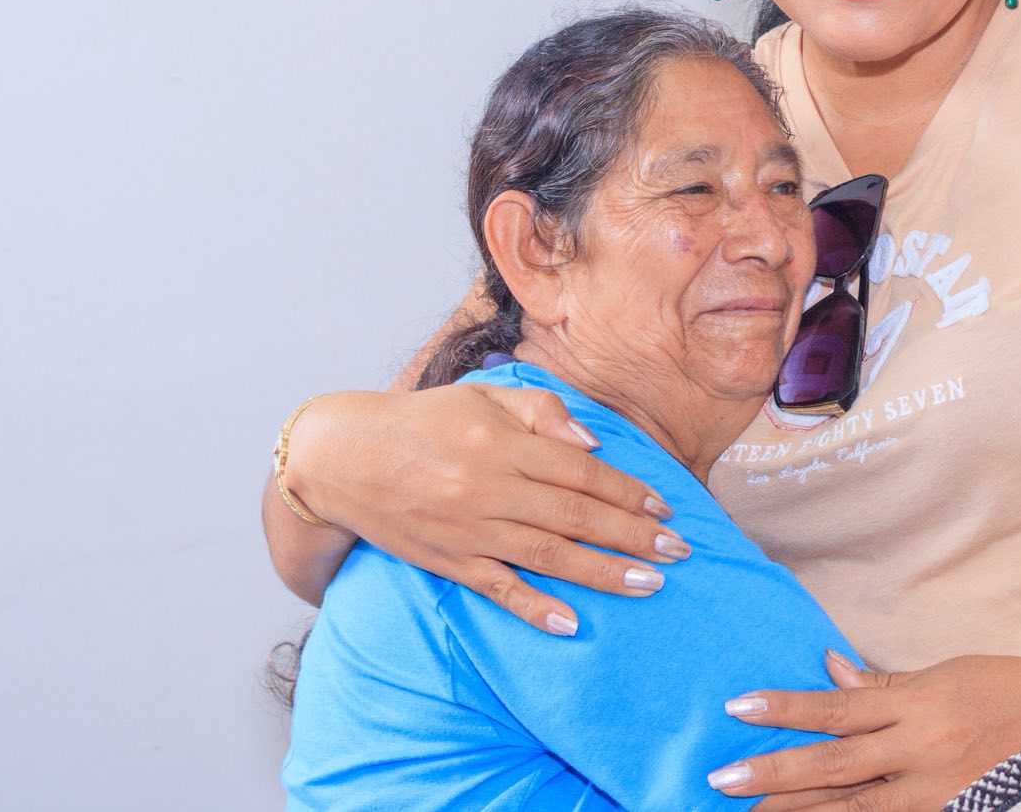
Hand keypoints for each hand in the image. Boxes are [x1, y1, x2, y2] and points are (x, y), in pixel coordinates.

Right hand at [285, 384, 687, 632]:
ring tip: (649, 583)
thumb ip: (541, 410)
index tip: (664, 507)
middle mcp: (488, 487)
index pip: (580, 470)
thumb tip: (592, 441)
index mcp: (501, 441)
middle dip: (632, 535)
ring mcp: (468, 529)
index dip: (627, 490)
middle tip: (678, 552)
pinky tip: (572, 623)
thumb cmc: (422, 421)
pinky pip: (499, 588)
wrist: (342, 459)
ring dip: (603, 572)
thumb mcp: (482, 396)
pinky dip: (535, 608)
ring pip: (548, 555)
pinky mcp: (449, 562)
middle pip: (575, 515)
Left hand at [708, 649, 1020, 809]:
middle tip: (721, 780)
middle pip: (834, 768)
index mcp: (918, 704)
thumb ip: (883, 684)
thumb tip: (829, 668)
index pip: (837, 707)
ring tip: (750, 810)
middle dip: (775, 775)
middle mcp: (922, 751)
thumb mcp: (941, 673)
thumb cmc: (1003, 687)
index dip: (786, 709)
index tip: (737, 708)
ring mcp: (935, 792)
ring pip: (852, 809)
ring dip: (798, 810)